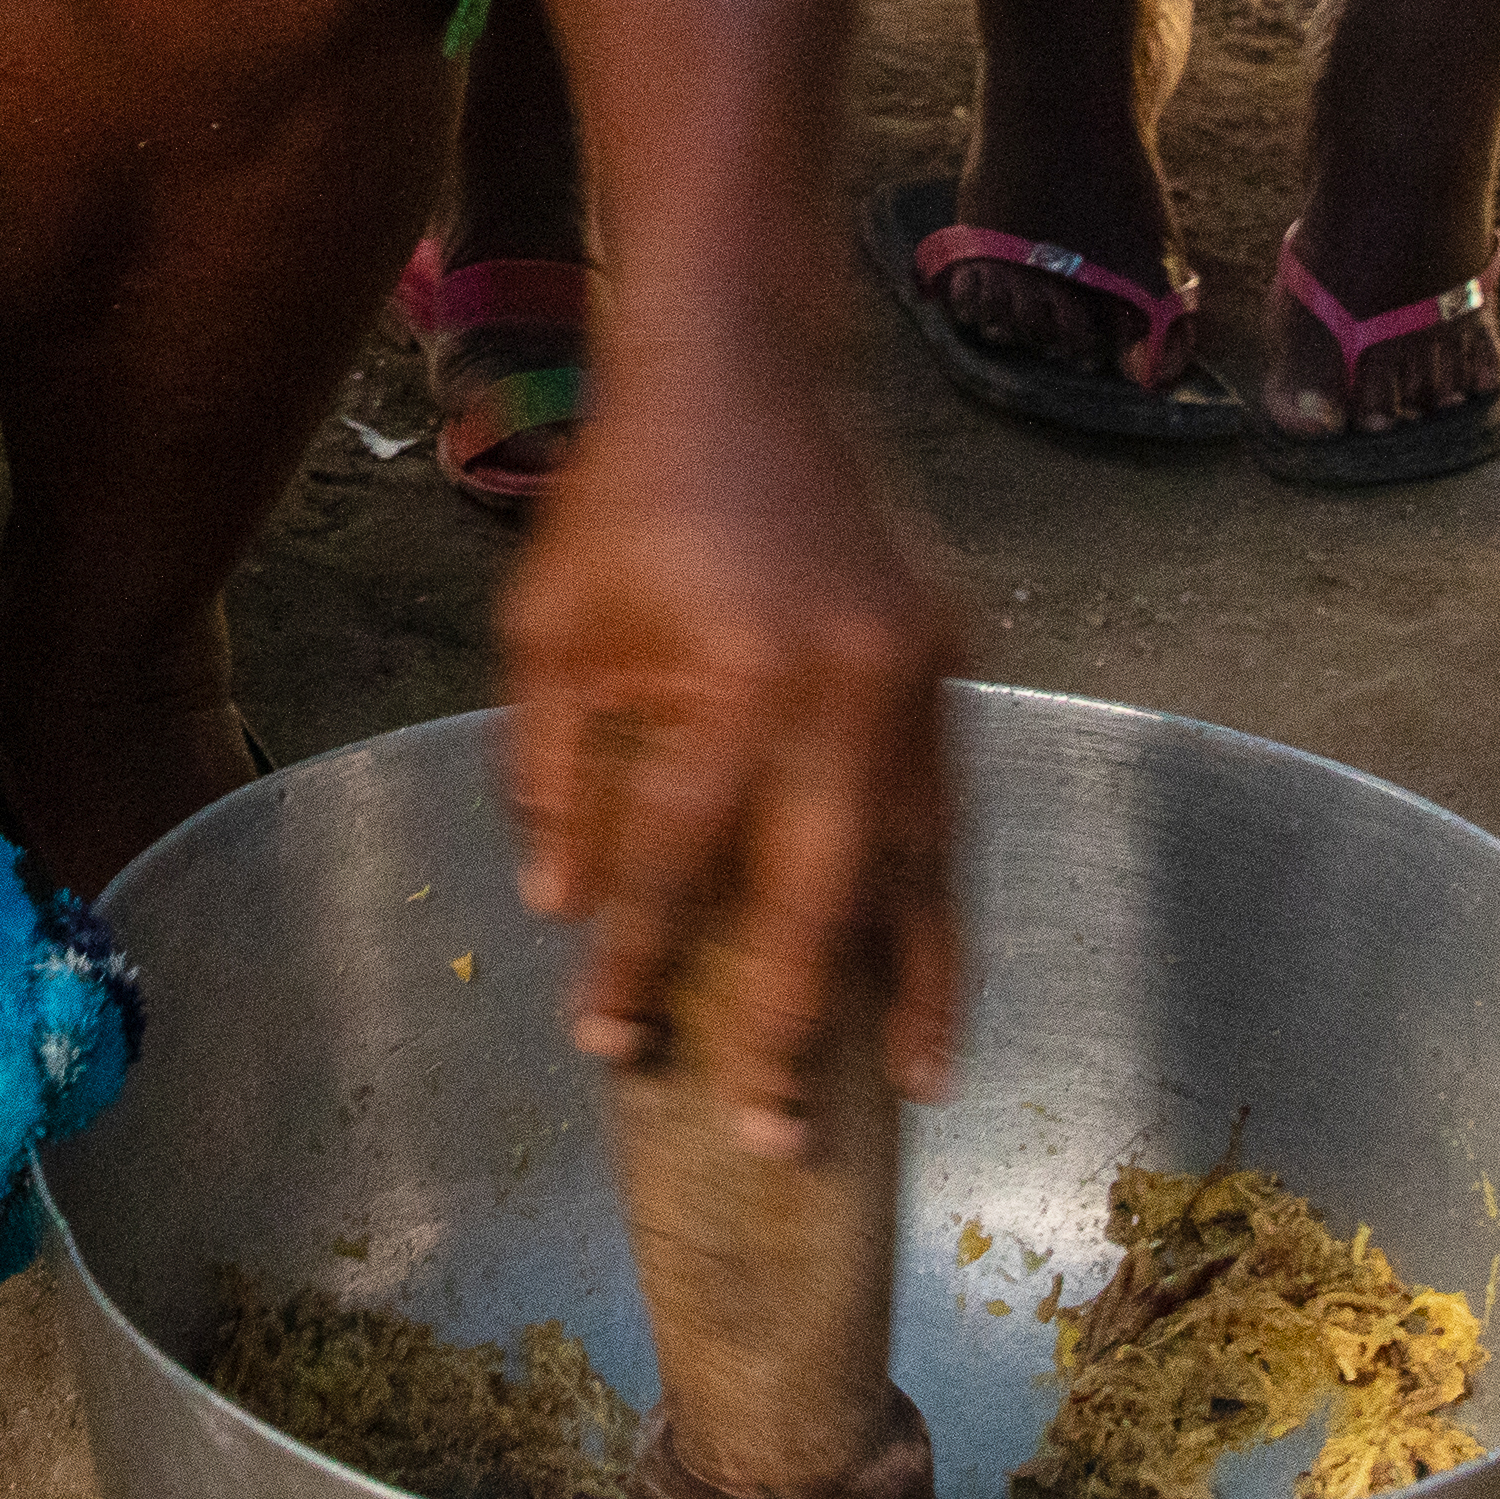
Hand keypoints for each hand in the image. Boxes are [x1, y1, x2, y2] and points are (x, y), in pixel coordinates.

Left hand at [500, 335, 963, 1159]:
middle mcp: (840, 682)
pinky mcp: (951, 652)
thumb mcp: (548, 629)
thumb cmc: (625, 498)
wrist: (742, 361)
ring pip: (923, 858)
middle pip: (821, 893)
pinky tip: (932, 960)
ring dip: (920, 979)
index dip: (636, 962)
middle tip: (778, 1136)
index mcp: (728, 674)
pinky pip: (947, 799)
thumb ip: (555, 772)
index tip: (610, 1048)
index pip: (674, 861)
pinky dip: (939, 887)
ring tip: (918, 1087)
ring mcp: (914, 668)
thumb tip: (567, 909)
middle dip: (799, 1024)